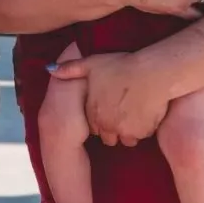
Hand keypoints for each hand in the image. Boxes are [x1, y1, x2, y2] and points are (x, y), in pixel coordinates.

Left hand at [48, 51, 171, 147]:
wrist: (152, 73)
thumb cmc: (122, 66)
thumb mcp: (93, 63)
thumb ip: (71, 69)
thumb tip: (51, 70)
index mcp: (94, 112)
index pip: (93, 126)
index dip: (100, 118)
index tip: (107, 109)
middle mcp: (108, 125)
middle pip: (108, 136)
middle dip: (113, 127)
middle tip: (121, 113)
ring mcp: (126, 131)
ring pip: (126, 139)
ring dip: (128, 131)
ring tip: (134, 114)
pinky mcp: (143, 132)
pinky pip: (141, 135)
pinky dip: (143, 128)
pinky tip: (145, 113)